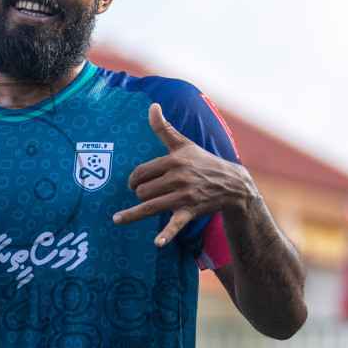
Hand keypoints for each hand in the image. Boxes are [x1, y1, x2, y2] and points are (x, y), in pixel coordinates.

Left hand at [113, 102, 251, 246]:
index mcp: (174, 160)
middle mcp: (178, 178)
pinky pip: (175, 224)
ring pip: (151, 205)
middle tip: (143, 195)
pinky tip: (157, 242)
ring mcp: (184, 196)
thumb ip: (163, 128)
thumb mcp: (183, 143)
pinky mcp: (190, 211)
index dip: (133, 179)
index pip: (142, 172)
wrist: (231, 184)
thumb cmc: (202, 162)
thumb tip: (152, 105)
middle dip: (139, 193)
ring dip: (133, 214)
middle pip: (143, 190)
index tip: (133, 184)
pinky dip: (167, 234)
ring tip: (117, 219)